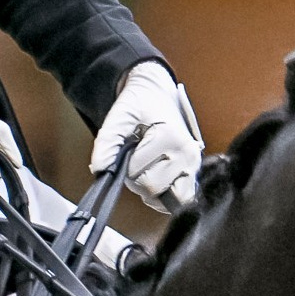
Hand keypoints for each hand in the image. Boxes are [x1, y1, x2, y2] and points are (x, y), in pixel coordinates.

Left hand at [91, 61, 203, 209]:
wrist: (158, 95)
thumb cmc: (141, 104)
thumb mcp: (119, 116)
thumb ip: (107, 141)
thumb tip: (100, 169)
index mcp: (170, 138)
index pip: (135, 172)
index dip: (124, 165)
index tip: (129, 149)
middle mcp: (187, 153)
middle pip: (151, 188)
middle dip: (137, 179)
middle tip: (137, 159)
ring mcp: (193, 165)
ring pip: (168, 200)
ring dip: (152, 191)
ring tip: (148, 168)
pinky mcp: (194, 174)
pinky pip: (181, 199)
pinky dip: (165, 196)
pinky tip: (158, 178)